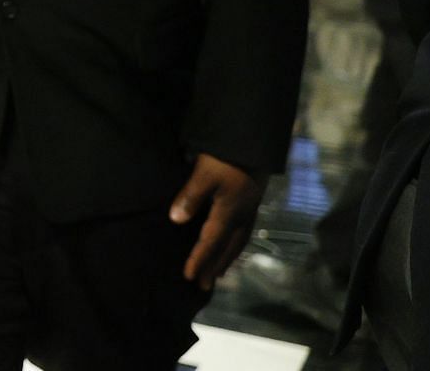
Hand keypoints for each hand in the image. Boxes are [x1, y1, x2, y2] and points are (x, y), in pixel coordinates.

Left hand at [170, 153, 261, 290]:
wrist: (254, 143)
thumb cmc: (225, 158)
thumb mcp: (203, 174)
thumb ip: (190, 196)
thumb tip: (175, 220)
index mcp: (228, 213)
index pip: (210, 242)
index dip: (198, 260)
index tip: (188, 277)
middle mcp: (241, 217)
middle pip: (226, 249)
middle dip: (214, 267)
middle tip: (204, 286)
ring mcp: (250, 210)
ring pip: (237, 243)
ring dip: (226, 259)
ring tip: (218, 273)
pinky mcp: (253, 202)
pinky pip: (244, 233)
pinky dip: (236, 245)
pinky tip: (232, 244)